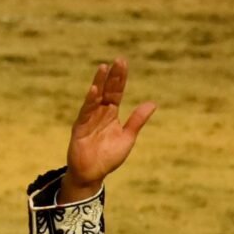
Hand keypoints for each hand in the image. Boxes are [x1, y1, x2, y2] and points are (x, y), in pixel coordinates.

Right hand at [62, 58, 156, 201]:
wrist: (92, 173)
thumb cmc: (109, 156)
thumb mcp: (127, 137)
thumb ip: (137, 120)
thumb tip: (152, 103)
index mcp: (111, 113)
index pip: (117, 92)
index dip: (120, 78)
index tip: (124, 63)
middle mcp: (100, 112)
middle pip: (107, 90)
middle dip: (113, 76)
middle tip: (119, 60)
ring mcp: (89, 118)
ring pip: (95, 97)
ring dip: (100, 82)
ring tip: (104, 68)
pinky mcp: (80, 126)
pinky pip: (86, 111)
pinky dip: (90, 100)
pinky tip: (94, 89)